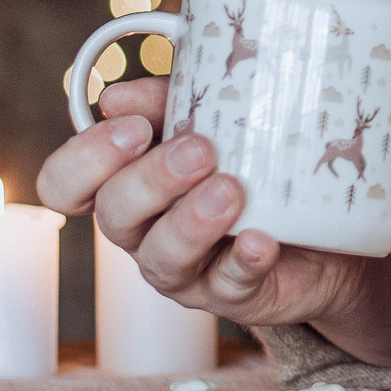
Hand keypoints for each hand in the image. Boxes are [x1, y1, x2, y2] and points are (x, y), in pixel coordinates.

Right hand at [36, 79, 390, 365]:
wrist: (325, 226)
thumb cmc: (254, 159)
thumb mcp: (216, 116)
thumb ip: (172, 98)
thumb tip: (115, 96)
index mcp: (129, 181)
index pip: (66, 184)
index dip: (85, 159)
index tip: (133, 127)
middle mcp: (145, 229)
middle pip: (114, 214)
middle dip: (151, 178)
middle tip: (199, 149)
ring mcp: (186, 269)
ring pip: (162, 257)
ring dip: (192, 222)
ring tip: (231, 190)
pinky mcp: (234, 294)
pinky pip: (229, 287)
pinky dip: (243, 261)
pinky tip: (259, 240)